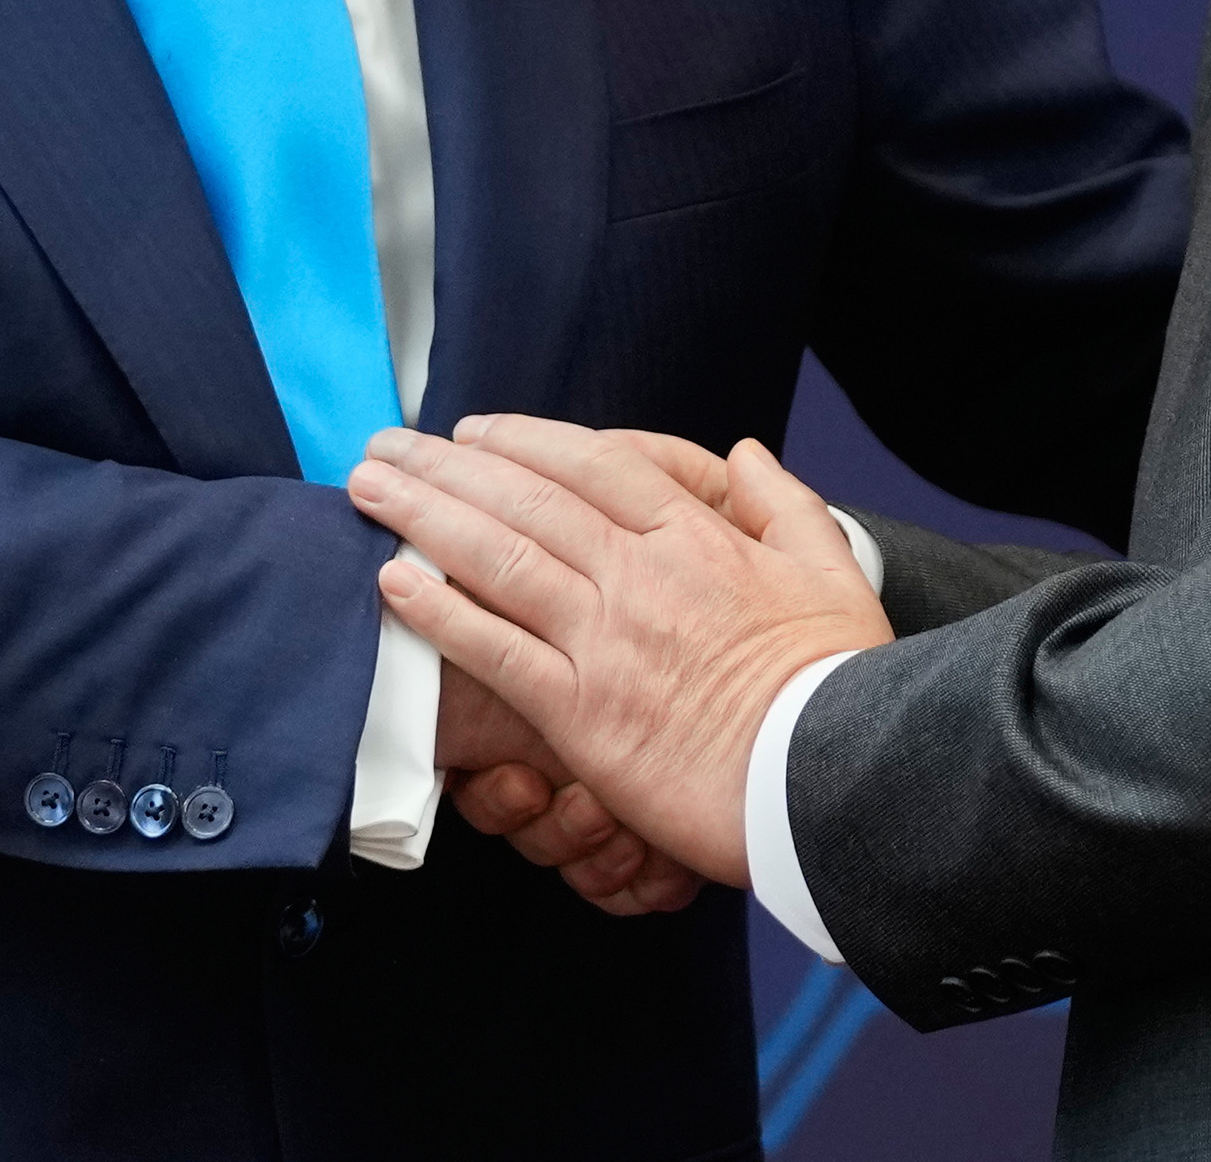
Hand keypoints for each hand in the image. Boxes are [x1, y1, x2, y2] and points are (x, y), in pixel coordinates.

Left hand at [351, 417, 888, 886]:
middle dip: (447, 466)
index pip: (596, 465)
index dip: (525, 441)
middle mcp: (642, 576)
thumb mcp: (834, 573)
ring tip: (369, 490)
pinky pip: (497, 651)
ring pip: (499, 557)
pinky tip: (394, 584)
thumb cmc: (840, 686)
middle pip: (528, 498)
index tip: (474, 431)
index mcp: (699, 540)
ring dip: (424, 516)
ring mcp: (607, 641)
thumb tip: (747, 454)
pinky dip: (440, 613)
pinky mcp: (584, 713)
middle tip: (388, 445)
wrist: (834, 779)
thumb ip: (784, 505)